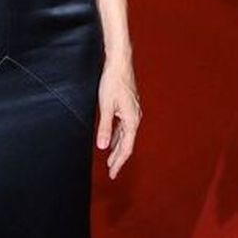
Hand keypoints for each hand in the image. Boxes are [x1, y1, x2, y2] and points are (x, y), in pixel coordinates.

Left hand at [96, 58, 140, 179]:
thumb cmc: (112, 82)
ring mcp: (133, 112)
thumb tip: (102, 147)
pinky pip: (124, 127)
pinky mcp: (128, 106)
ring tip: (110, 159)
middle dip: (118, 158)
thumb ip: (104, 128)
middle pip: (127, 144)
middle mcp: (135, 118)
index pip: (126, 148)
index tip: (112, 173)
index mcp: (132, 120)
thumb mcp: (105, 106)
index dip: (119, 162)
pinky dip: (117, 136)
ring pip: (125, 135)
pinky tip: (111, 139)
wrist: (119, 63)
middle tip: (111, 171)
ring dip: (117, 147)